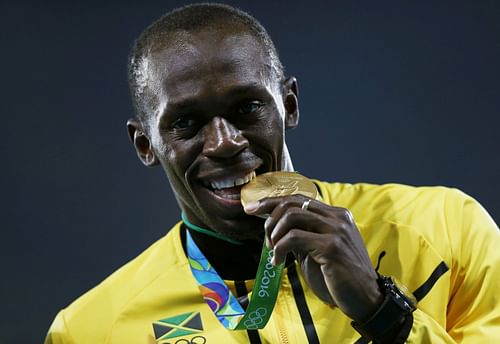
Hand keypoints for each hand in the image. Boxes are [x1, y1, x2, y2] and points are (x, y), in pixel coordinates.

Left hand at [244, 195, 382, 321]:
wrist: (366, 300)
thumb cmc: (339, 278)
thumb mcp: (317, 251)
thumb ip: (301, 236)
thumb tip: (274, 227)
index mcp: (336, 215)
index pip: (299, 198)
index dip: (272, 201)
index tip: (251, 209)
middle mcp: (338, 217)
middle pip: (293, 202)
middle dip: (269, 216)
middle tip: (265, 239)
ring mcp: (336, 230)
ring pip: (292, 216)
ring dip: (275, 233)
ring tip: (273, 251)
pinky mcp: (332, 246)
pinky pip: (294, 238)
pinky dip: (280, 249)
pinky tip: (278, 262)